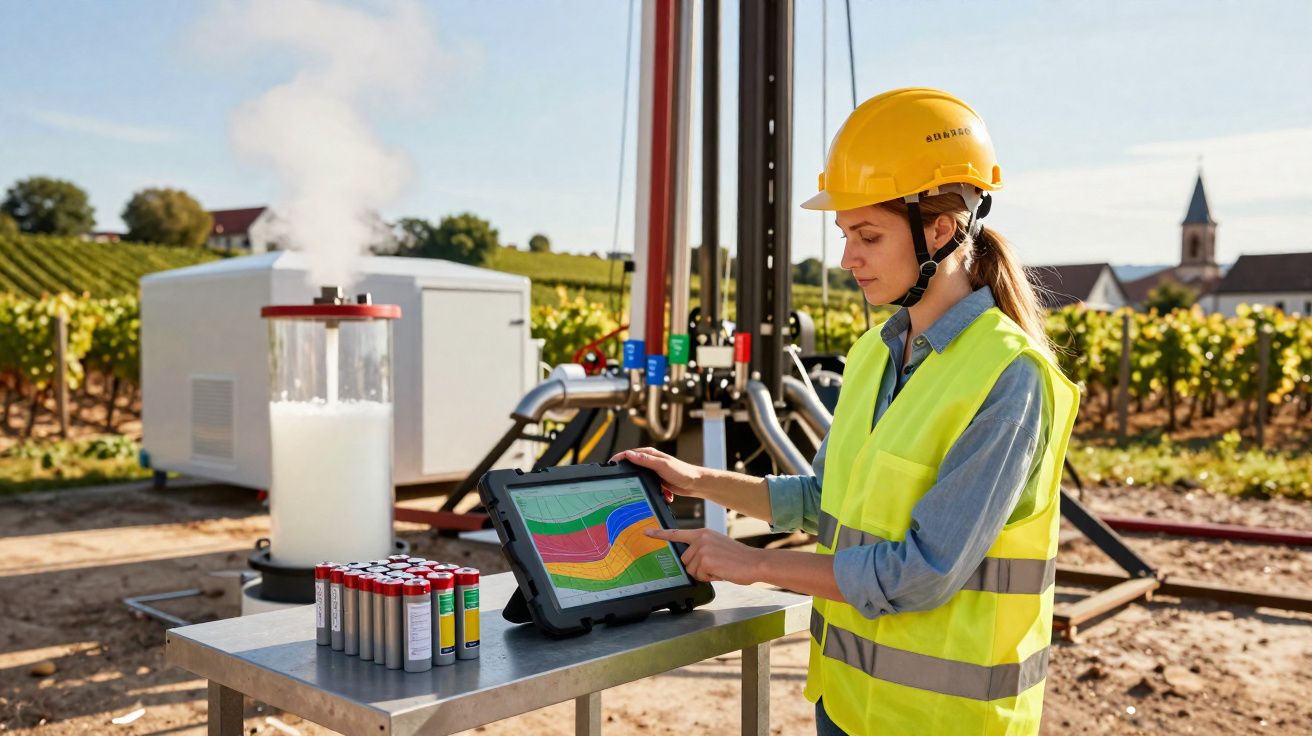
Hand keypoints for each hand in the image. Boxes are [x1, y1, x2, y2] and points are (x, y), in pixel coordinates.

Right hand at [610, 447, 705, 501]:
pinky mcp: (658, 482)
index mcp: (650, 454)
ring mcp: (654, 472)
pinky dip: (654, 492)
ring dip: (644, 487)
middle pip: (633, 468)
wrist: (696, 483)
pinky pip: (650, 488)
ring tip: (650, 492)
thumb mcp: (662, 465)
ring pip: (641, 480)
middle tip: (623, 485)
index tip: (610, 465)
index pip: (629, 454)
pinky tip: (663, 496)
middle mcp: (650, 462)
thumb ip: (645, 460)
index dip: (619, 459)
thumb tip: (629, 454)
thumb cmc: (682, 472)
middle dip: (630, 477)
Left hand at [645, 527, 762, 584]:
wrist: (754, 562)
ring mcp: (702, 548)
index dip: (660, 534)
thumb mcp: (717, 547)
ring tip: (720, 568)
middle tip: (716, 566)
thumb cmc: (738, 559)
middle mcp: (700, 538)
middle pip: (684, 561)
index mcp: (703, 533)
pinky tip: (722, 571)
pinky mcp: (705, 559)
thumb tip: (690, 562)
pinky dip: (710, 577)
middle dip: (697, 568)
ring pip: (691, 570)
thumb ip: (702, 549)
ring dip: (704, 573)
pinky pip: (700, 575)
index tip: (646, 532)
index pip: (677, 533)